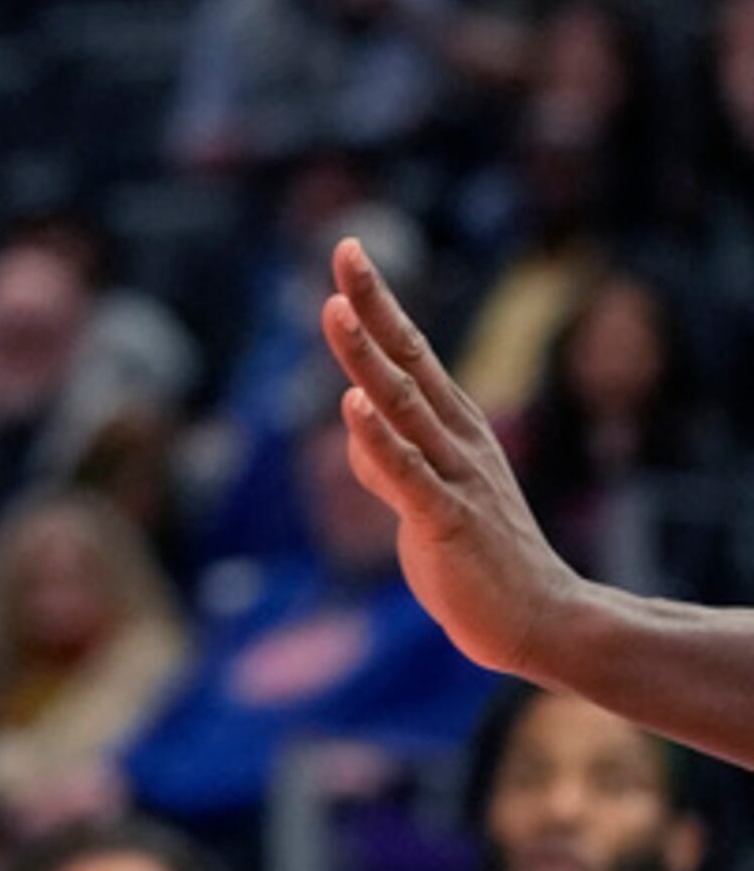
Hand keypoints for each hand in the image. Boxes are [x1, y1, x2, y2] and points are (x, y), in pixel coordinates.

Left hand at [321, 234, 582, 678]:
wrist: (537, 620)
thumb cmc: (477, 555)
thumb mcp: (422, 496)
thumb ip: (384, 461)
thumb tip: (353, 424)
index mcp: (454, 428)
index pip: (410, 351)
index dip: (379, 302)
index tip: (349, 249)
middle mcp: (458, 440)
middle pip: (409, 361)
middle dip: (375, 306)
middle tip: (347, 250)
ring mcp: (456, 478)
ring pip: (404, 408)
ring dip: (367, 359)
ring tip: (334, 311)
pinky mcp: (448, 521)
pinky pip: (408, 475)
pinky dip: (380, 441)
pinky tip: (353, 407)